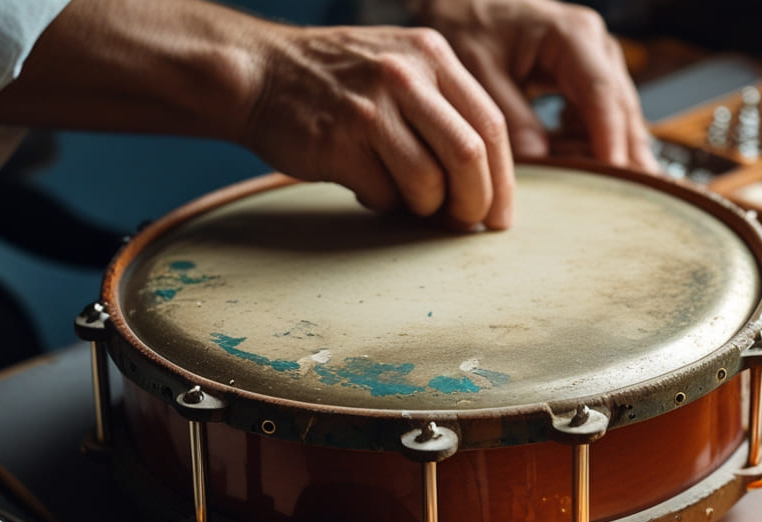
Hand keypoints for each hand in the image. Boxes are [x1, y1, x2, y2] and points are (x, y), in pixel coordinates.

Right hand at [0, 0, 515, 228]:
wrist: (257, 72)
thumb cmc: (339, 83)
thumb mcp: (401, 68)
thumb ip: (446, 109)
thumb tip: (490, 184)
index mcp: (432, 55)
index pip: (490, 126)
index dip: (504, 181)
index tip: (500, 217)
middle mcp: (407, 74)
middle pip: (470, 157)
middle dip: (475, 204)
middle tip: (465, 225)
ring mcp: (372, 106)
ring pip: (429, 182)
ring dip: (425, 208)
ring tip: (406, 200)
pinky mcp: (339, 140)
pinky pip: (384, 195)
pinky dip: (383, 204)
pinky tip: (366, 188)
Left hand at [414, 0, 656, 171]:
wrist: (463, 7)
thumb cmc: (468, 28)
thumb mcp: (479, 72)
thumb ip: (510, 118)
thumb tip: (541, 162)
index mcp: (571, 34)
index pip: (601, 94)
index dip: (610, 139)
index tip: (614, 178)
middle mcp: (594, 45)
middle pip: (621, 109)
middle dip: (625, 154)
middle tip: (629, 199)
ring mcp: (597, 61)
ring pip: (619, 117)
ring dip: (611, 153)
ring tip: (608, 191)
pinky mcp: (589, 79)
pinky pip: (603, 119)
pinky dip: (596, 146)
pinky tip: (585, 171)